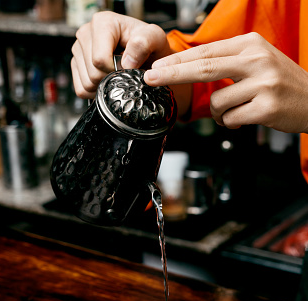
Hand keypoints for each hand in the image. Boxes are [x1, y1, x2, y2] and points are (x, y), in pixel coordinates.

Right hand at [71, 11, 170, 99]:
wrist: (145, 52)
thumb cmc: (147, 44)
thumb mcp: (155, 38)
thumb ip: (144, 43)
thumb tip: (126, 62)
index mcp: (102, 23)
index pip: (99, 59)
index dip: (115, 70)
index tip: (127, 67)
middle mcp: (85, 34)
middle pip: (93, 73)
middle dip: (110, 79)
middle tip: (123, 72)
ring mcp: (78, 50)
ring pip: (86, 83)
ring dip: (103, 86)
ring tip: (116, 75)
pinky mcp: (75, 65)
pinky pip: (81, 90)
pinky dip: (95, 92)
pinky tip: (106, 81)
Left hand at [144, 32, 307, 133]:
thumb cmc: (282, 83)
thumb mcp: (257, 61)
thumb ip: (228, 62)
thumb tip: (189, 68)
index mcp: (251, 44)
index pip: (206, 52)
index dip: (177, 61)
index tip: (156, 68)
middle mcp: (256, 60)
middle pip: (204, 68)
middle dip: (173, 75)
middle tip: (151, 79)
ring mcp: (262, 83)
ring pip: (217, 103)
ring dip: (219, 114)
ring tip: (236, 111)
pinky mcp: (266, 107)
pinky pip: (231, 119)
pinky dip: (232, 123)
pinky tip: (245, 118)